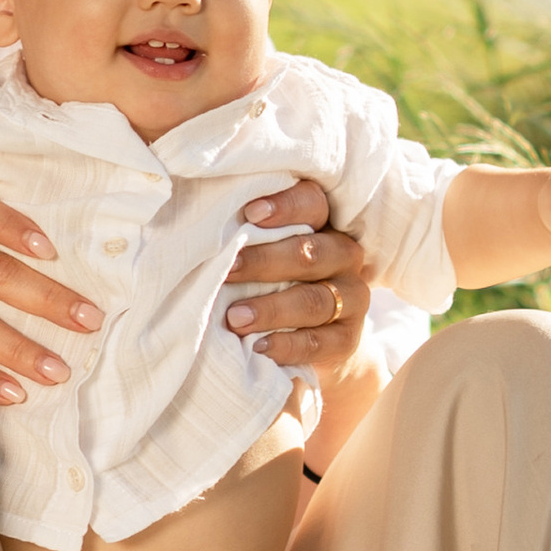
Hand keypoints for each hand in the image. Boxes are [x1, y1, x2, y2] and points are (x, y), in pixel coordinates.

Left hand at [220, 181, 376, 380]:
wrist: (310, 339)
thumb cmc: (271, 281)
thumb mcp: (262, 254)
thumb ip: (246, 238)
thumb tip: (198, 229)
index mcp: (324, 224)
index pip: (314, 204)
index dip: (286, 206)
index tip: (250, 213)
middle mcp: (344, 255)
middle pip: (311, 253)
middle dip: (265, 262)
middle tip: (228, 270)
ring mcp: (352, 298)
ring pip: (315, 300)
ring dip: (272, 309)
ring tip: (235, 318)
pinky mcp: (348, 338)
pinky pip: (321, 342)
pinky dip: (288, 345)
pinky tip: (259, 347)